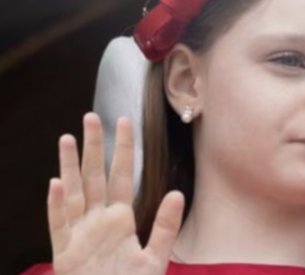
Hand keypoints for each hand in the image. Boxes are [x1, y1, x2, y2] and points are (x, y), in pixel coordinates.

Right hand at [47, 113, 183, 274]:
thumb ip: (165, 226)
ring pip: (73, 194)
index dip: (123, 150)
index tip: (123, 122)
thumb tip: (177, 193)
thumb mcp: (155, 257)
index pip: (122, 176)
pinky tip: (57, 184)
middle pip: (94, 177)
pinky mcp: (65, 253)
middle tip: (91, 117)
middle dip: (93, 148)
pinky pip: (59, 226)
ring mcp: (80, 235)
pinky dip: (57, 206)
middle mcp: (98, 222)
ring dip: (70, 167)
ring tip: (68, 139)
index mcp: (120, 219)